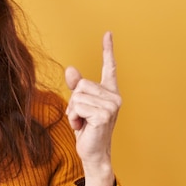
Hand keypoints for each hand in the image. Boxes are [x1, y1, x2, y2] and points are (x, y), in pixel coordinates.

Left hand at [65, 32, 120, 185]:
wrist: (93, 152)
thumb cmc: (87, 129)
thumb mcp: (79, 105)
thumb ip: (76, 87)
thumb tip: (70, 69)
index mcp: (109, 92)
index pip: (109, 67)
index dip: (108, 50)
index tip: (108, 33)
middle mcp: (114, 96)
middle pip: (81, 85)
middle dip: (74, 102)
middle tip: (82, 117)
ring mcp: (111, 106)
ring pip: (77, 96)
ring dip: (73, 111)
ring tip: (83, 123)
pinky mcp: (104, 115)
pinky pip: (77, 107)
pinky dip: (74, 118)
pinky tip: (83, 127)